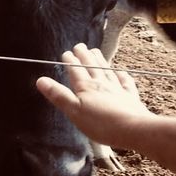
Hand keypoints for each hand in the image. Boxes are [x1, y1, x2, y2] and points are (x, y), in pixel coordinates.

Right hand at [35, 43, 153, 146]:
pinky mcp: (130, 97)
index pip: (76, 70)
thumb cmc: (102, 124)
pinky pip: (125, 82)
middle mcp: (101, 84)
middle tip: (80, 45)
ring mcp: (117, 89)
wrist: (134, 130)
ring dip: (100, 60)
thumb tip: (41, 80)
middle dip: (84, 55)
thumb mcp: (74, 112)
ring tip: (96, 51)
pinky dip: (121, 75)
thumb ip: (58, 95)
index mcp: (86, 87)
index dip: (70, 61)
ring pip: (106, 71)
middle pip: (91, 66)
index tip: (66, 52)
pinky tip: (120, 71)